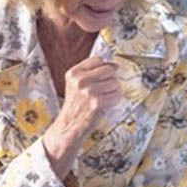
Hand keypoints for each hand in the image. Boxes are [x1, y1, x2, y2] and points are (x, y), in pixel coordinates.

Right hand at [42, 57, 120, 176]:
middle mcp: (80, 80)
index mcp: (73, 73)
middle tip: (103, 90)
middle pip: (109, 70)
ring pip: (115, 83)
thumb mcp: (75, 84)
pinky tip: (106, 104)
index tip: (101, 77)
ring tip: (103, 98)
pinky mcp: (98, 103)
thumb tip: (115, 65)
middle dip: (110, 79)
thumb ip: (91, 71)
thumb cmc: (76, 105)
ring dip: (113, 91)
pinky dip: (115, 101)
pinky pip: (117, 95)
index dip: (103, 68)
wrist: (69, 126)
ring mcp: (89, 91)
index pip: (98, 60)